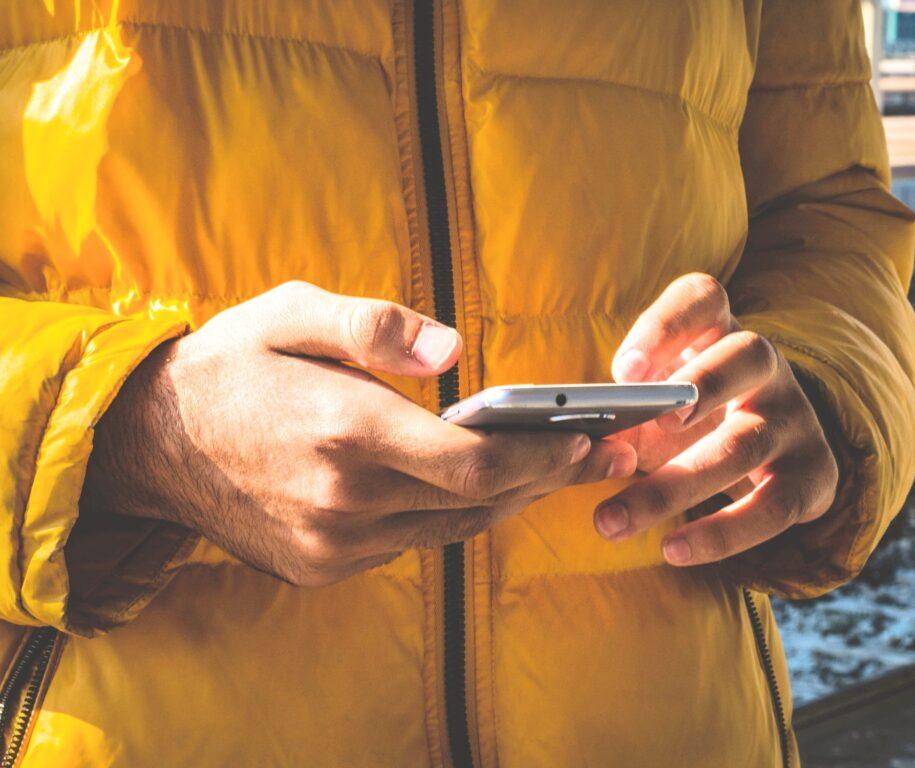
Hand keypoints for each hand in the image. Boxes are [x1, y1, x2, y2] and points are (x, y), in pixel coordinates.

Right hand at [82, 281, 636, 585]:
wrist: (153, 441)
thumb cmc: (231, 364)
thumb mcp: (292, 311)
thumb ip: (376, 326)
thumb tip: (455, 349)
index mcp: (346, 430)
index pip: (474, 461)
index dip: (540, 454)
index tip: (580, 435)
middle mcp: (345, 500)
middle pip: (477, 502)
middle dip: (543, 478)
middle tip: (595, 455)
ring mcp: (333, 543)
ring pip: (451, 531)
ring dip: (507, 501)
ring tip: (551, 470)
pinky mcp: (322, 565)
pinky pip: (410, 544)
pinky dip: (453, 517)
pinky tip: (476, 488)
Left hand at [593, 274, 837, 567]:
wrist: (772, 456)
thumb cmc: (690, 421)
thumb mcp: (655, 406)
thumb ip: (623, 413)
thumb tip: (575, 445)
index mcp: (717, 331)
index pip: (701, 299)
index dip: (663, 328)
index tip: (622, 372)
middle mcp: (765, 365)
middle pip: (745, 357)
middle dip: (702, 386)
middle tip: (654, 422)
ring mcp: (796, 417)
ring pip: (746, 442)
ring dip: (676, 485)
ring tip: (612, 520)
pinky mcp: (814, 475)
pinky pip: (773, 506)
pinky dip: (721, 533)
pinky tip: (673, 550)